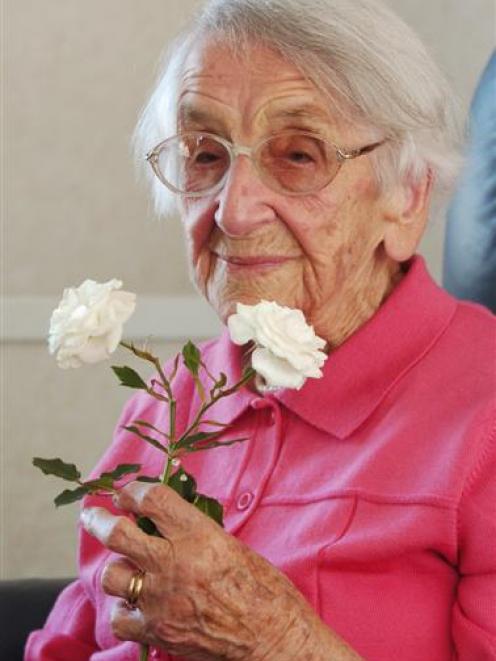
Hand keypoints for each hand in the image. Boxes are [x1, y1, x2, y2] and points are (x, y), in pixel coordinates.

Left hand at [80, 481, 321, 659]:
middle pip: (117, 534)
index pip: (153, 499)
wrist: (272, 637)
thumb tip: (169, 521)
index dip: (134, 491)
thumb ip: (196, 533)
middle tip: (93, 516)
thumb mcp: (231, 546)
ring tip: (125, 567)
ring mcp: (161, 599)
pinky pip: (120, 617)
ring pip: (113, 575)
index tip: (128, 493)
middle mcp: (173, 563)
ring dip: (116, 568)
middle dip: (98, 520)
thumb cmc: (263, 590)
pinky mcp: (157, 631)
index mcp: (198, 535)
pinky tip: (135, 605)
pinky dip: (124, 609)